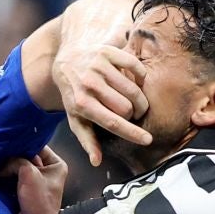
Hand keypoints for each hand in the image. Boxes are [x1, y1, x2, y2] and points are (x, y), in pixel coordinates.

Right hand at [9, 146, 67, 213]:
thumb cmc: (39, 199)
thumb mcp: (29, 174)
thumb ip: (16, 161)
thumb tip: (3, 161)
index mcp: (56, 164)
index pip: (38, 146)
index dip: (23, 144)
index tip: (8, 141)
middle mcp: (47, 170)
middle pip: (27, 155)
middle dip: (13, 155)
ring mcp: (36, 179)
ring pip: (19, 166)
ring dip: (8, 165)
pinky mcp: (25, 188)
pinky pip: (14, 176)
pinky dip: (6, 174)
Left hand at [51, 28, 151, 166]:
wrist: (66, 61)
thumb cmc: (75, 95)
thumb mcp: (76, 118)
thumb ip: (87, 140)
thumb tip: (97, 161)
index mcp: (82, 104)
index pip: (112, 122)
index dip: (132, 133)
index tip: (147, 140)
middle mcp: (90, 84)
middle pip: (126, 107)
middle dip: (134, 114)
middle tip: (132, 113)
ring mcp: (98, 66)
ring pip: (133, 89)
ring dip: (139, 99)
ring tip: (135, 101)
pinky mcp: (107, 52)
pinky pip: (135, 67)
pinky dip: (141, 77)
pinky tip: (136, 82)